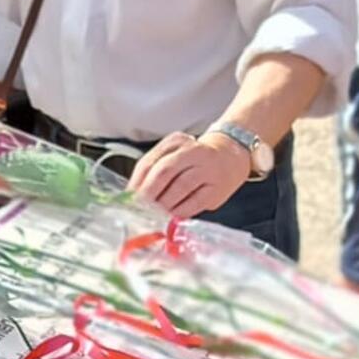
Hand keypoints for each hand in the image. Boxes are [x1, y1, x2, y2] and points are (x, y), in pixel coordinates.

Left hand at [127, 129, 249, 218]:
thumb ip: (154, 172)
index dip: (136, 183)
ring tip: (153, 215)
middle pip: (163, 173)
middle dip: (148, 194)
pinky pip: (194, 202)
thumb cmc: (194, 161)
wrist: (230, 157)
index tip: (127, 199)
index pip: (149, 162)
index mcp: (175, 141)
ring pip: (179, 187)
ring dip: (163, 205)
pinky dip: (179, 212)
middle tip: (138, 209)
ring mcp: (206, 168)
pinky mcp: (216, 188)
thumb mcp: (173, 157)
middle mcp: (192, 151)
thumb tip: (133, 197)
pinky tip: (171, 217)